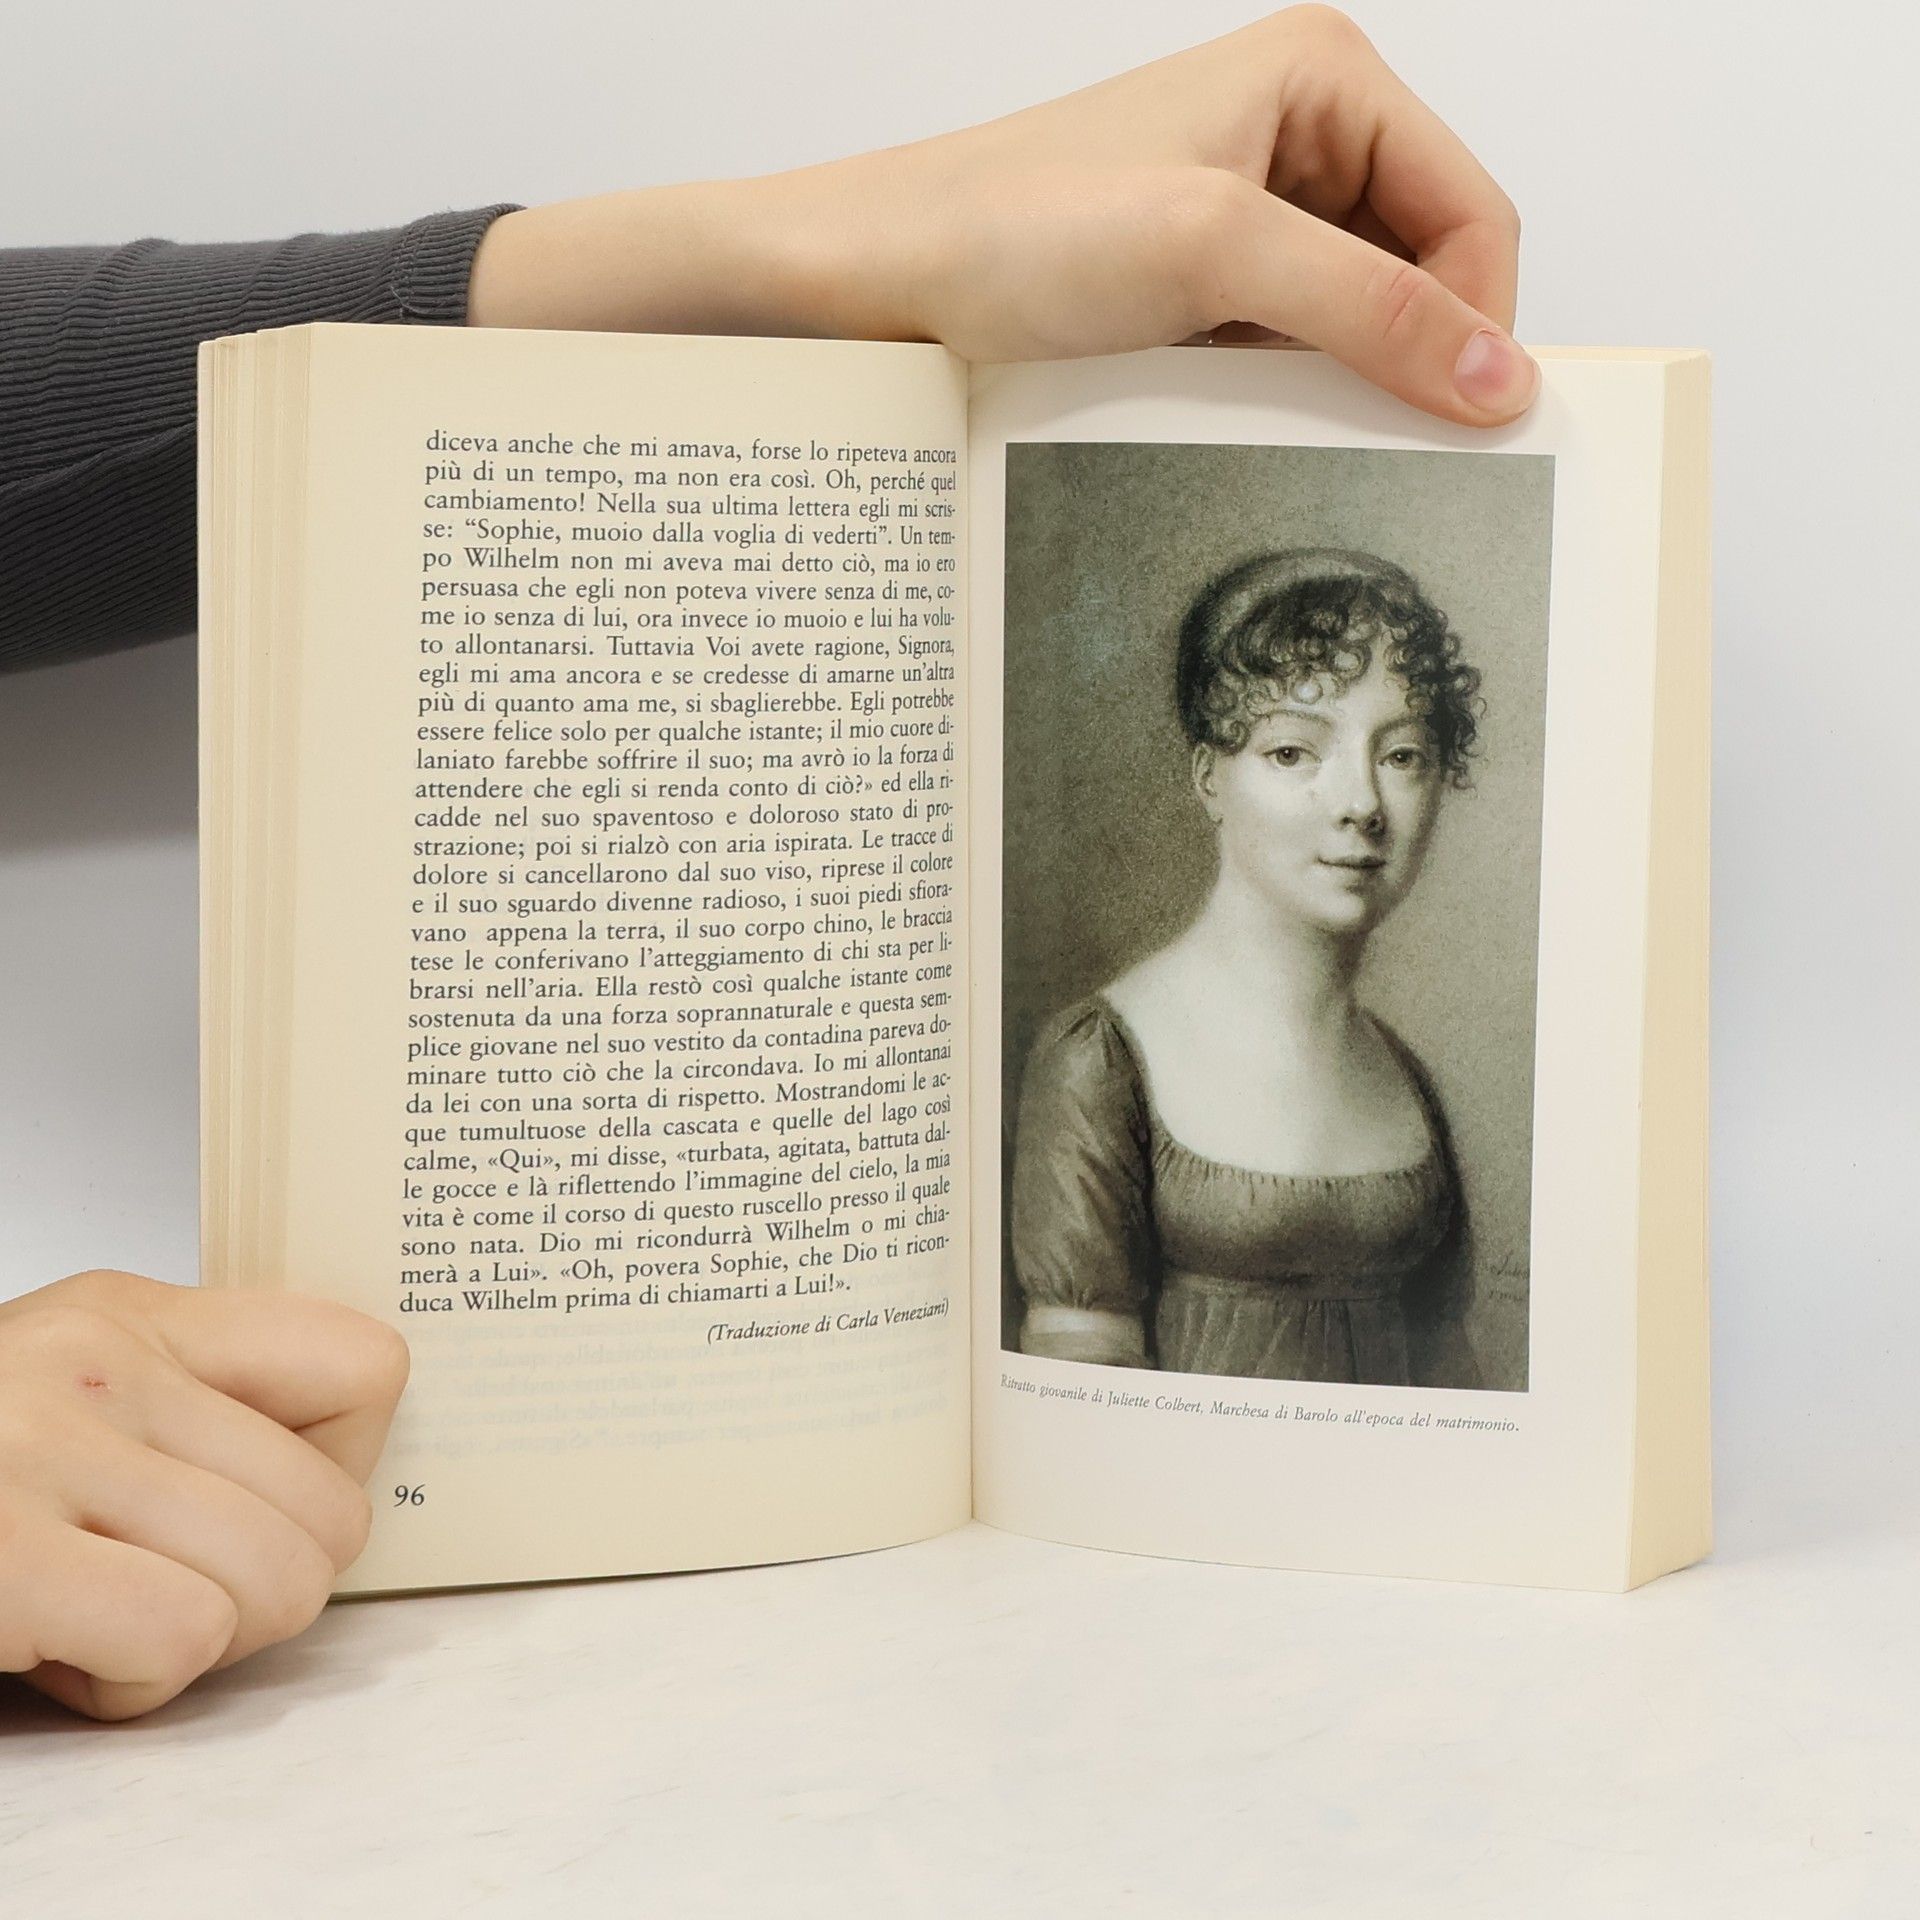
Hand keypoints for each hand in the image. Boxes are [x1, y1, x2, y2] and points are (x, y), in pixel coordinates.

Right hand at [0, 1270, 408, 1720]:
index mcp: (134, 1315)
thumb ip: (197, 1406)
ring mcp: (45, 1450)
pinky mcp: (2, 1555)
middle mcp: (100, 1362)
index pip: (367, 1365)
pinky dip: (133, 1685)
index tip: (269, 1508)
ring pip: (282, 1583)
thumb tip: (336, 1477)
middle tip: (159, 1591)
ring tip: (99, 1616)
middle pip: (335, 1513)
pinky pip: (184, 1637)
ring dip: (198, 1644)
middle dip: (263, 1590)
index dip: (342, 1467)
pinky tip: (58, 1655)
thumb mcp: (72, 1395)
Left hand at [467, 7, 1532, 426]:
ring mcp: (1240, 221)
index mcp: (1321, 80)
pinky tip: (1235, 427)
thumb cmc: (1004, 228)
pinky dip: (1279, 401)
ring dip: (1336, 389)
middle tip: (1382, 448)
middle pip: (1422, 271)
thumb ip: (1369, 311)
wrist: (869, 283)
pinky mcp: (1193, 292)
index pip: (1473, 212)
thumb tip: (1498, 378)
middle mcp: (1292, 140)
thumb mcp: (1211, 253)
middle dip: (1407, 360)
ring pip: (1352, 324)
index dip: (1480, 323)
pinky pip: (1282, 355)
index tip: (1468, 427)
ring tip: (1279, 428)